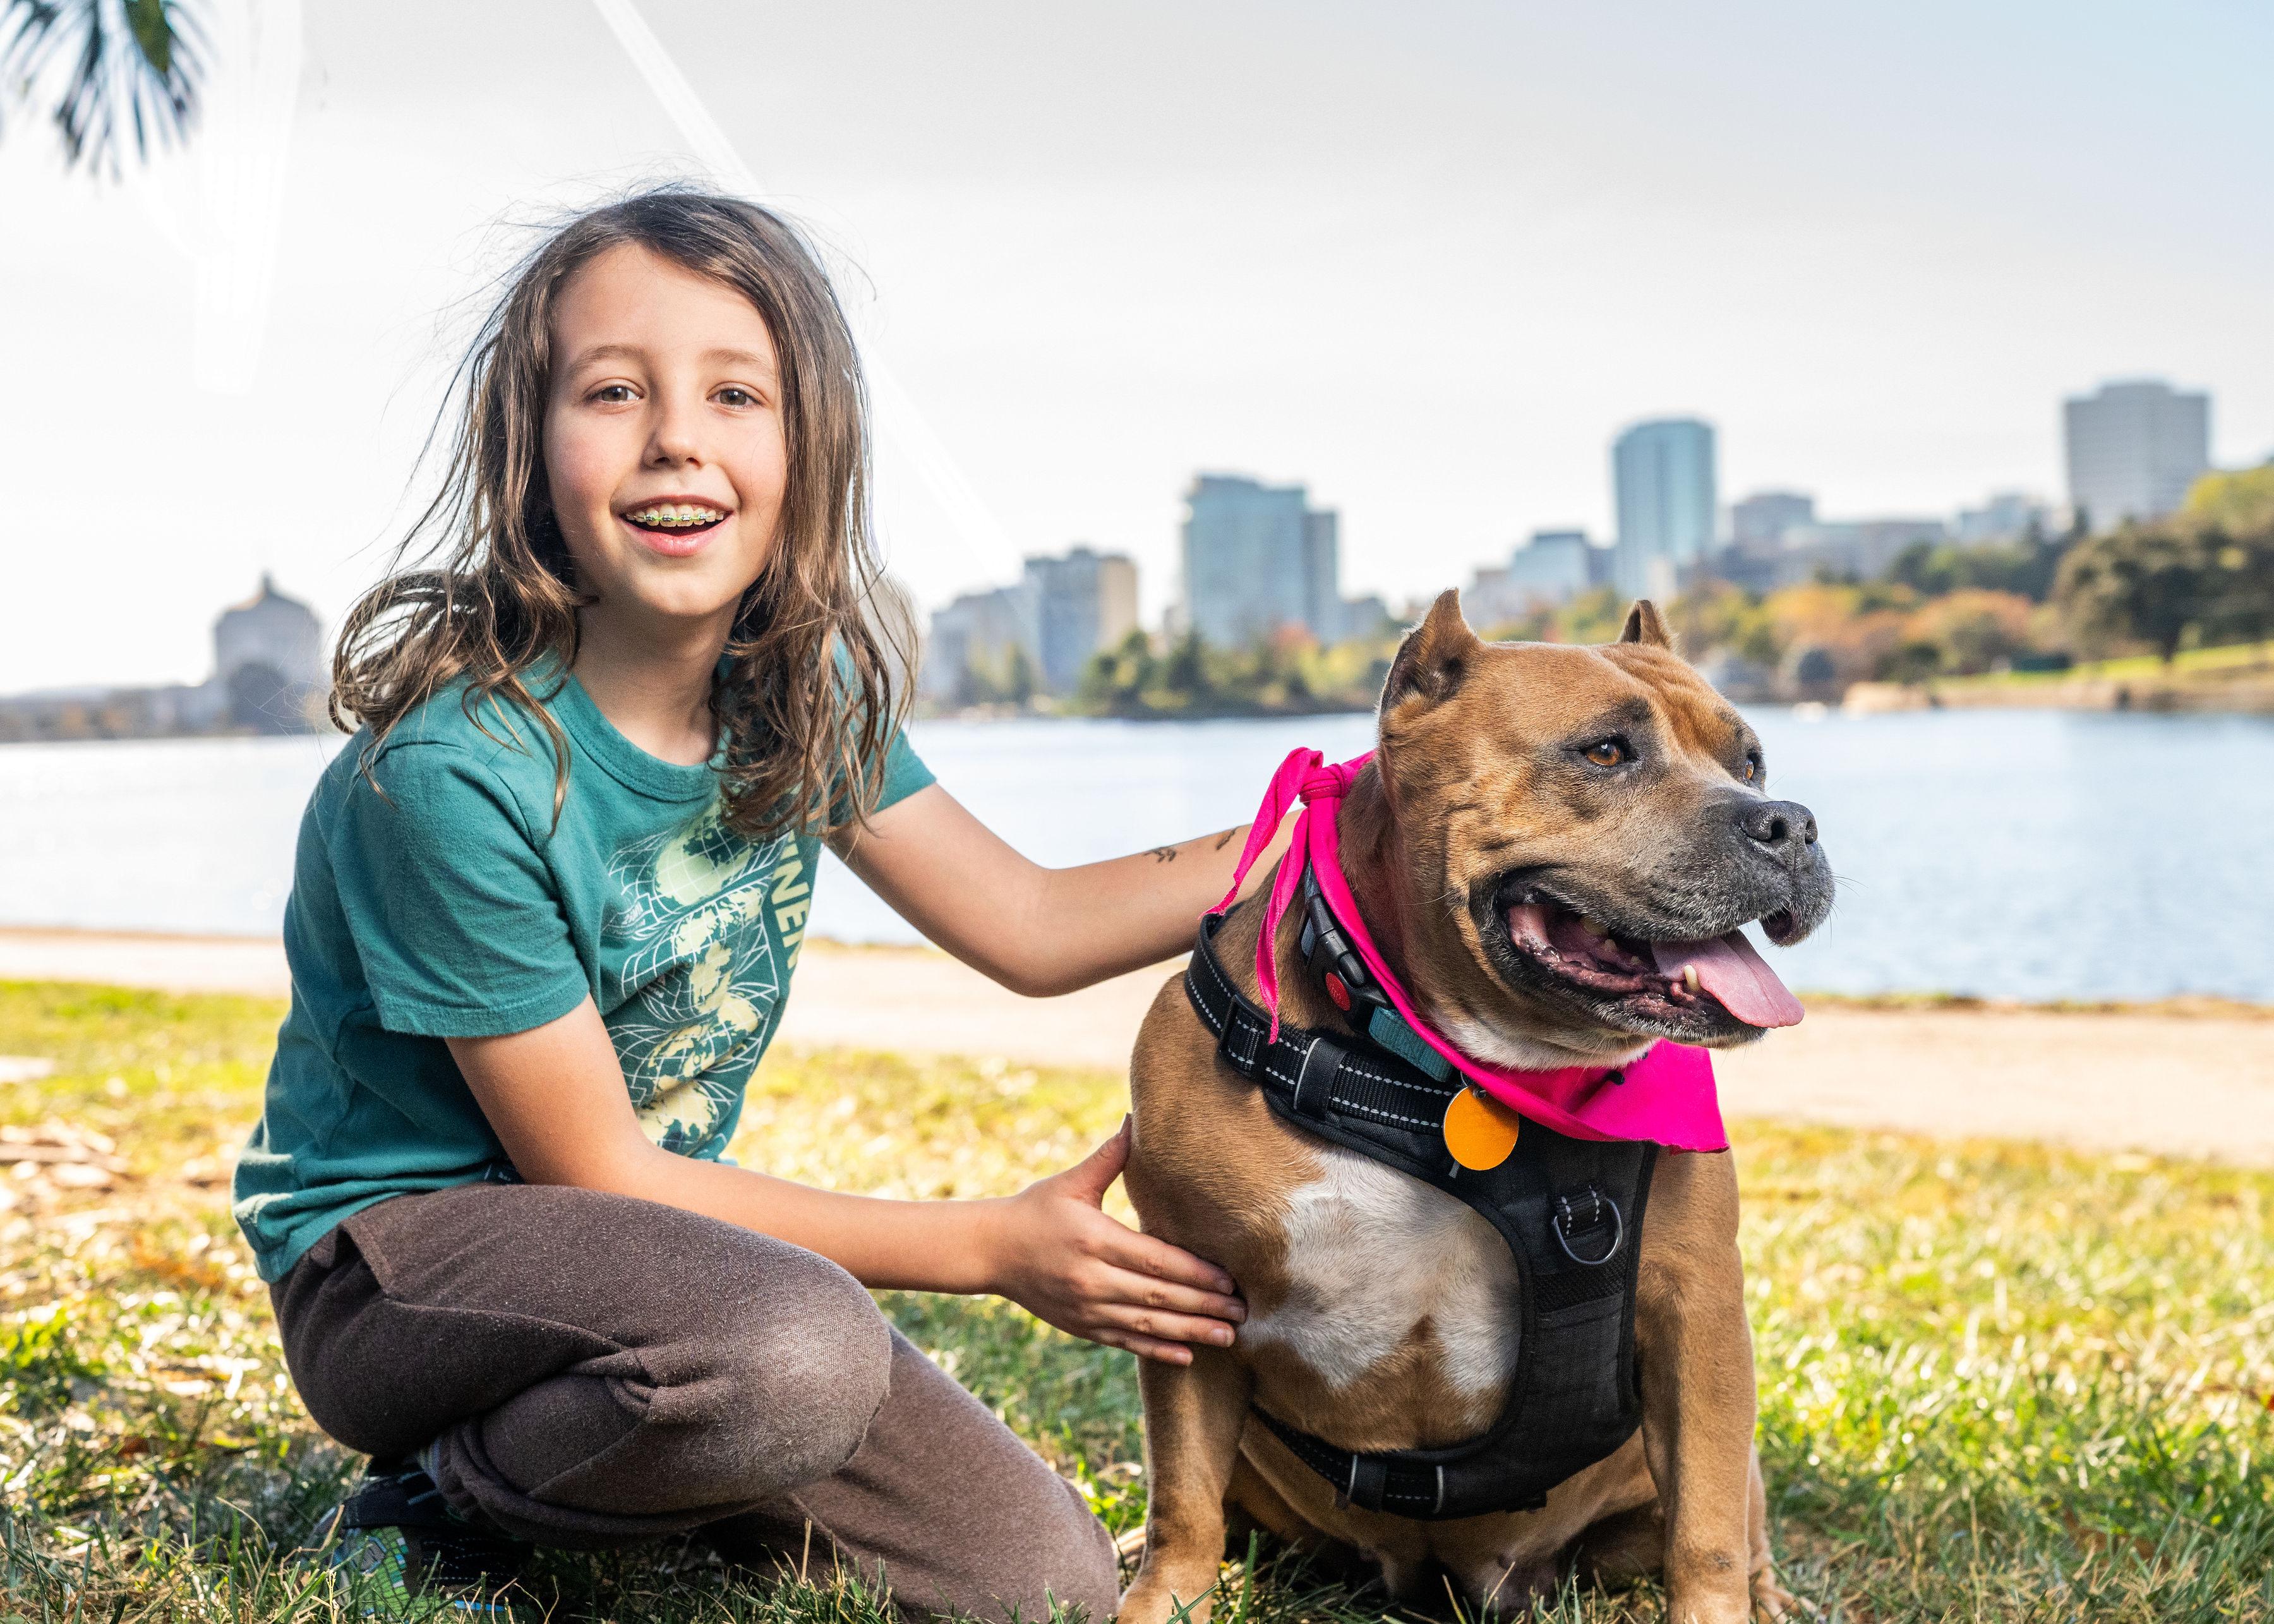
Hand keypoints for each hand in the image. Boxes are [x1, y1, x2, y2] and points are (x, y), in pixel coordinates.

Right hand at [984, 1118, 1245, 1362]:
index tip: (1229, 1280)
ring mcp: (1086, 1308)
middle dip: (1204, 1306)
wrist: (990, 1250)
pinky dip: (1157, 1350)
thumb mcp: (1071, 1182)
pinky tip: (1186, 1356)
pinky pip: (1125, 1342)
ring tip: (1227, 1337)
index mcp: (1094, 1239)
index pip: (1155, 1261)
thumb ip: (1110, 1156)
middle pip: (1158, 1297)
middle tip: (1244, 1312)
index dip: (1195, 1273)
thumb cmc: (1034, 1209)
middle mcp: (1092, 1279)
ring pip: (1147, 1325)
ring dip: (1190, 1333)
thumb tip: (1136, 1118)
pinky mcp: (1081, 1326)